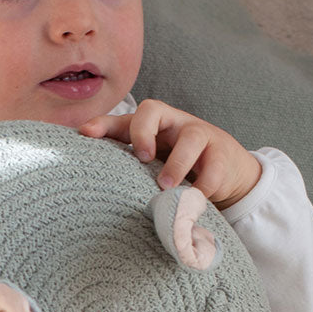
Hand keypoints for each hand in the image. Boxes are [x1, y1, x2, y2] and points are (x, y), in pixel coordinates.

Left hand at [79, 99, 260, 209]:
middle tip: (142, 158)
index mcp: (151, 126)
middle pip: (153, 109)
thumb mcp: (151, 166)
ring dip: (177, 163)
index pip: (125, 118)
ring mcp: (200, 136)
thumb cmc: (177, 165)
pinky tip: (193, 202)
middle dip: (142, 132)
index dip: (104, 124)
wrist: (226, 169)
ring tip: (166, 187)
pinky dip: (203, 187)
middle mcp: (173, 124)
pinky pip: (214, 168)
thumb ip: (127, 170)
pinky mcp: (222, 155)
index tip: (86, 134)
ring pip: (191, 138)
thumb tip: (90, 192)